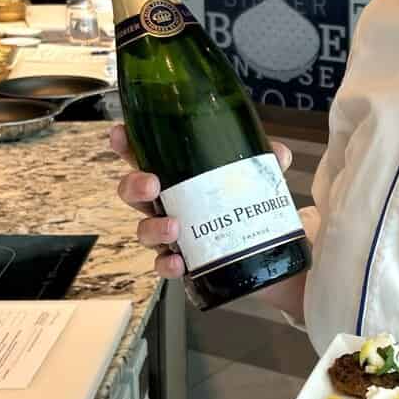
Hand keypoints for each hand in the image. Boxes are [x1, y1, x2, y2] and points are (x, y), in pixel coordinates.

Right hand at [109, 125, 294, 280]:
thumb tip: (277, 153)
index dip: (126, 144)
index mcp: (175, 175)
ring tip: (173, 227)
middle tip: (151, 184)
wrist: (262, 250)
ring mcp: (169, 234)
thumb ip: (263, 164)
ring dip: (153, 227)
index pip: (144, 156)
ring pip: (144, 229)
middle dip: (135, 186)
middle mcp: (165, 203)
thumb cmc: (243, 203)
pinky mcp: (181, 261)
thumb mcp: (255, 178)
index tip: (120, 135)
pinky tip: (179, 262)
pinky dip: (167, 264)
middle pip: (132, 192)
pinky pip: (162, 264)